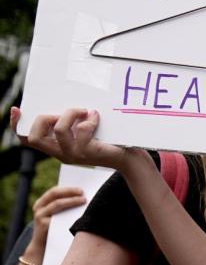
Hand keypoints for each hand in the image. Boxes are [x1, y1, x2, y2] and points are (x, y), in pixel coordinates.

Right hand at [12, 107, 136, 171]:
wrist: (129, 159)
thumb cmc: (109, 142)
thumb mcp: (85, 132)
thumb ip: (71, 123)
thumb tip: (63, 105)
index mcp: (56, 148)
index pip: (28, 140)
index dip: (18, 126)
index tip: (17, 109)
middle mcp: (61, 154)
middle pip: (34, 137)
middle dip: (45, 118)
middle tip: (65, 112)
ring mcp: (73, 155)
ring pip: (59, 130)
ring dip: (70, 114)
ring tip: (84, 111)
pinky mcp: (88, 153)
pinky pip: (81, 131)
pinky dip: (88, 119)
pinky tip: (96, 117)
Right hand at [24, 185, 86, 258]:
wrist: (43, 247)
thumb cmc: (55, 229)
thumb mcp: (56, 216)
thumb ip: (63, 207)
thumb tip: (83, 196)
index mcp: (41, 203)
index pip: (54, 191)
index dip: (68, 189)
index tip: (81, 189)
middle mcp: (38, 207)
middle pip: (54, 195)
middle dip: (70, 192)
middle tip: (83, 193)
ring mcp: (39, 215)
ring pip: (57, 204)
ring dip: (72, 201)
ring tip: (84, 200)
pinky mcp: (43, 225)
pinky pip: (58, 217)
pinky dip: (69, 213)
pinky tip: (79, 213)